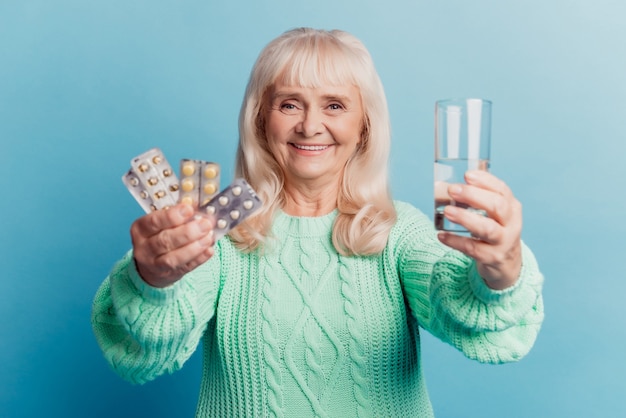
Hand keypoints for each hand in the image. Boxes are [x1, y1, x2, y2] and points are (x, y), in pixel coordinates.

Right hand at [130, 203, 215, 287]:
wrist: (151, 266)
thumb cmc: (159, 236)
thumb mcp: (161, 223)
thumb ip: (176, 216)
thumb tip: (196, 206)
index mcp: (140, 229)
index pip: (154, 222)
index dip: (172, 216)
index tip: (189, 209)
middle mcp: (144, 248)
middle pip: (165, 241)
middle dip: (187, 232)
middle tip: (205, 224)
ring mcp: (155, 265)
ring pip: (173, 258)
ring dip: (194, 247)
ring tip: (208, 237)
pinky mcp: (169, 275)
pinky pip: (186, 268)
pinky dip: (199, 259)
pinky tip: (209, 250)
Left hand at [437, 170, 522, 289]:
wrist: (507, 263)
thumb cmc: (495, 230)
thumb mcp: (494, 214)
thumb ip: (476, 200)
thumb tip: (443, 186)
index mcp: (512, 207)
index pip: (502, 190)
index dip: (485, 181)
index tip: (467, 175)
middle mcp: (511, 223)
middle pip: (497, 206)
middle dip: (473, 195)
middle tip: (452, 190)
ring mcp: (503, 242)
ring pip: (487, 228)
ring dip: (465, 218)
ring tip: (447, 211)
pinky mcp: (492, 257)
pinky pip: (472, 248)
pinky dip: (455, 241)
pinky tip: (441, 235)